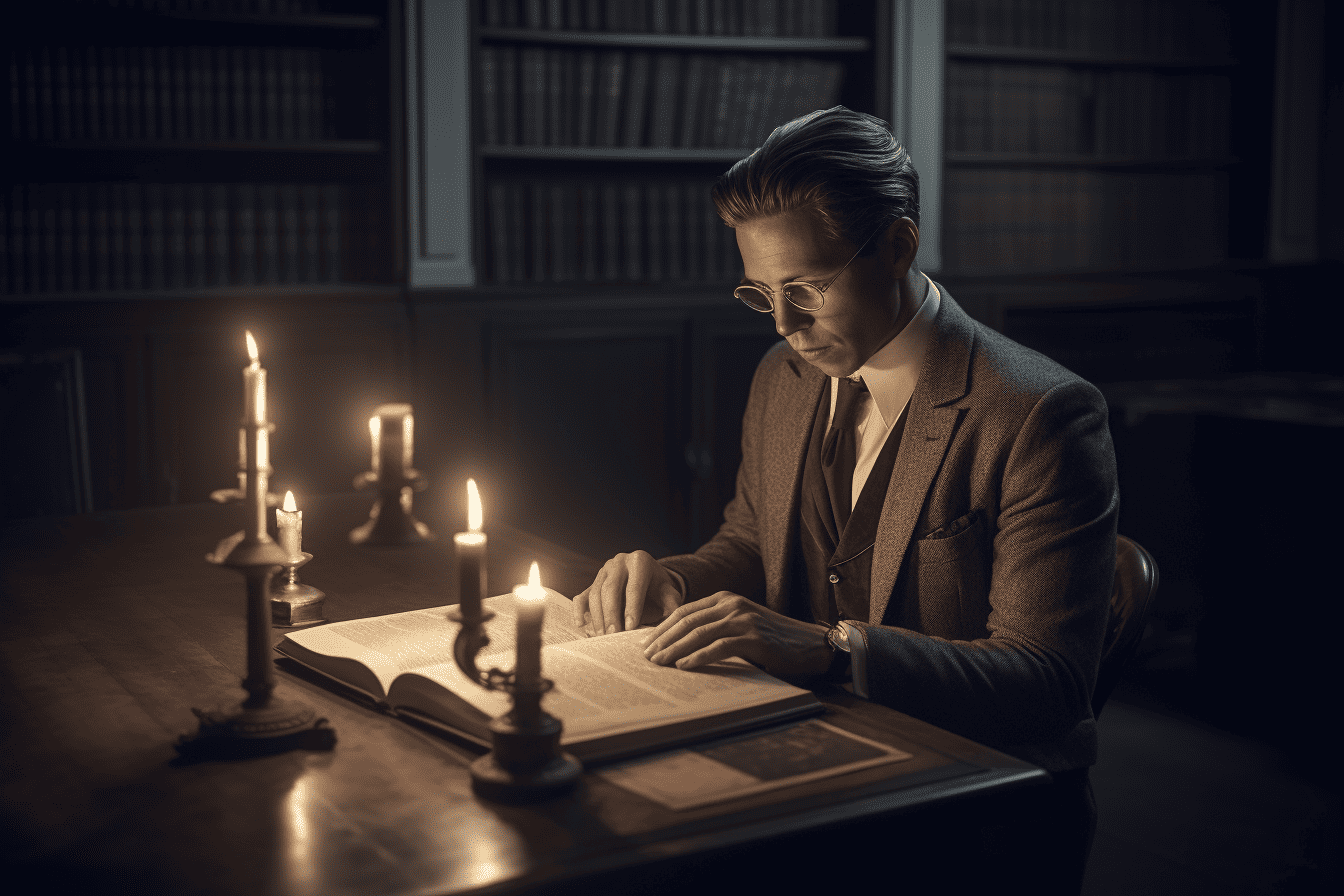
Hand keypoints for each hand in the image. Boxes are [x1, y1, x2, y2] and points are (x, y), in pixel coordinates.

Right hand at [573, 550, 683, 635]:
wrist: (649, 581)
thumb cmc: (660, 591)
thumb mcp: (670, 596)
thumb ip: (671, 608)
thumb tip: (667, 627)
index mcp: (640, 561)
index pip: (634, 586)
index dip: (632, 607)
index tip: (631, 628)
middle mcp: (619, 562)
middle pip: (610, 589)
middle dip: (611, 614)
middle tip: (614, 635)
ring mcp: (603, 571)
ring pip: (595, 594)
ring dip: (598, 617)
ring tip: (603, 637)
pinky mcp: (592, 583)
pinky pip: (582, 596)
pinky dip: (578, 610)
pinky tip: (581, 624)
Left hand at [641, 592, 831, 676]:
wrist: (809, 643)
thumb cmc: (772, 639)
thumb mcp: (740, 625)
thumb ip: (715, 628)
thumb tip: (680, 646)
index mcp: (725, 599)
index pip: (683, 611)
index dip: (662, 627)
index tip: (646, 643)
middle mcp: (731, 604)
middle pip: (686, 620)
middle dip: (663, 639)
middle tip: (647, 656)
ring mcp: (742, 619)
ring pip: (698, 633)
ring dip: (675, 649)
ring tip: (659, 662)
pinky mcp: (753, 637)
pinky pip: (718, 647)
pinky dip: (698, 657)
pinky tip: (684, 666)